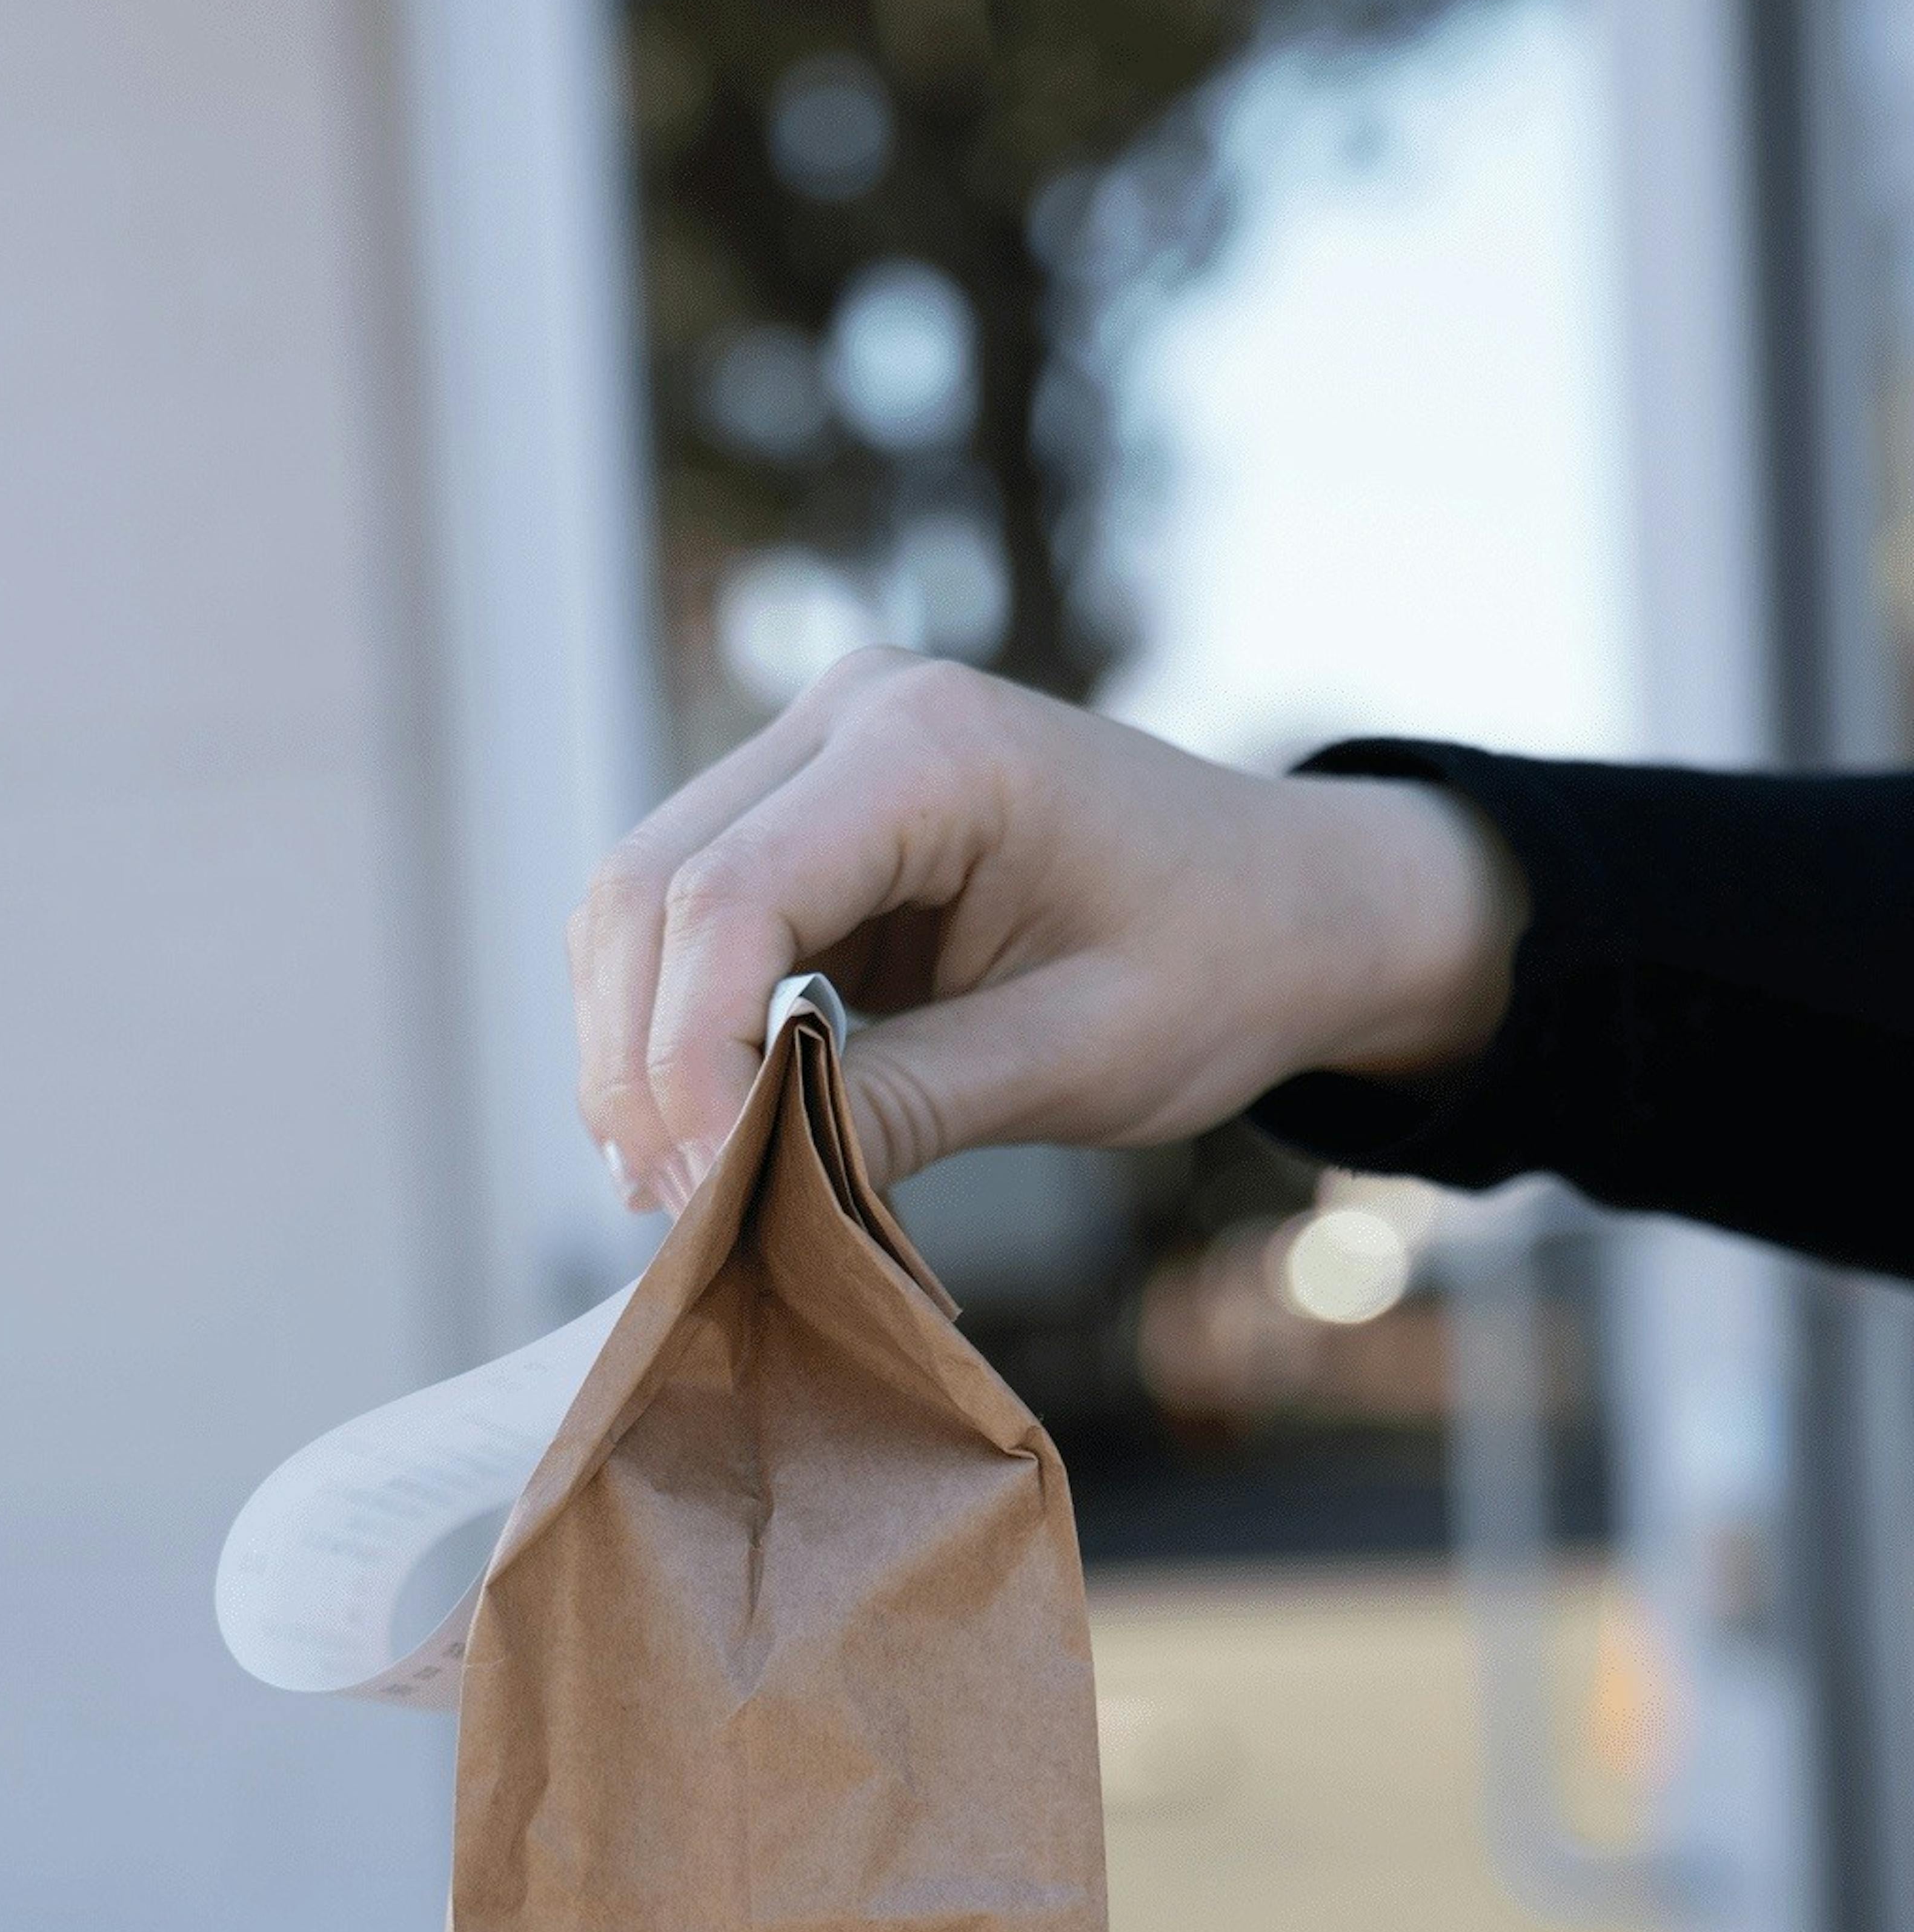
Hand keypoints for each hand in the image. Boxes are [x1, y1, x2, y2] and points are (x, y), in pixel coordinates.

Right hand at [571, 649, 1524, 1213]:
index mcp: (932, 747)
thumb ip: (906, 1108)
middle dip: (636, 1066)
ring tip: (683, 1192)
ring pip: (638, 906)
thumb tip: (744, 1191)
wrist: (1295, 901)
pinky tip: (708, 1133)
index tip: (704, 1198)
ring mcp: (818, 755)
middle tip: (672, 1215)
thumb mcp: (1077, 1056)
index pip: (726, 902)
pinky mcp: (809, 818)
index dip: (685, 1062)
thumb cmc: (1220, 965)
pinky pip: (688, 924)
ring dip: (637, 1053)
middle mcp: (850, 716)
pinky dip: (676, 1030)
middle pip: (645, 891)